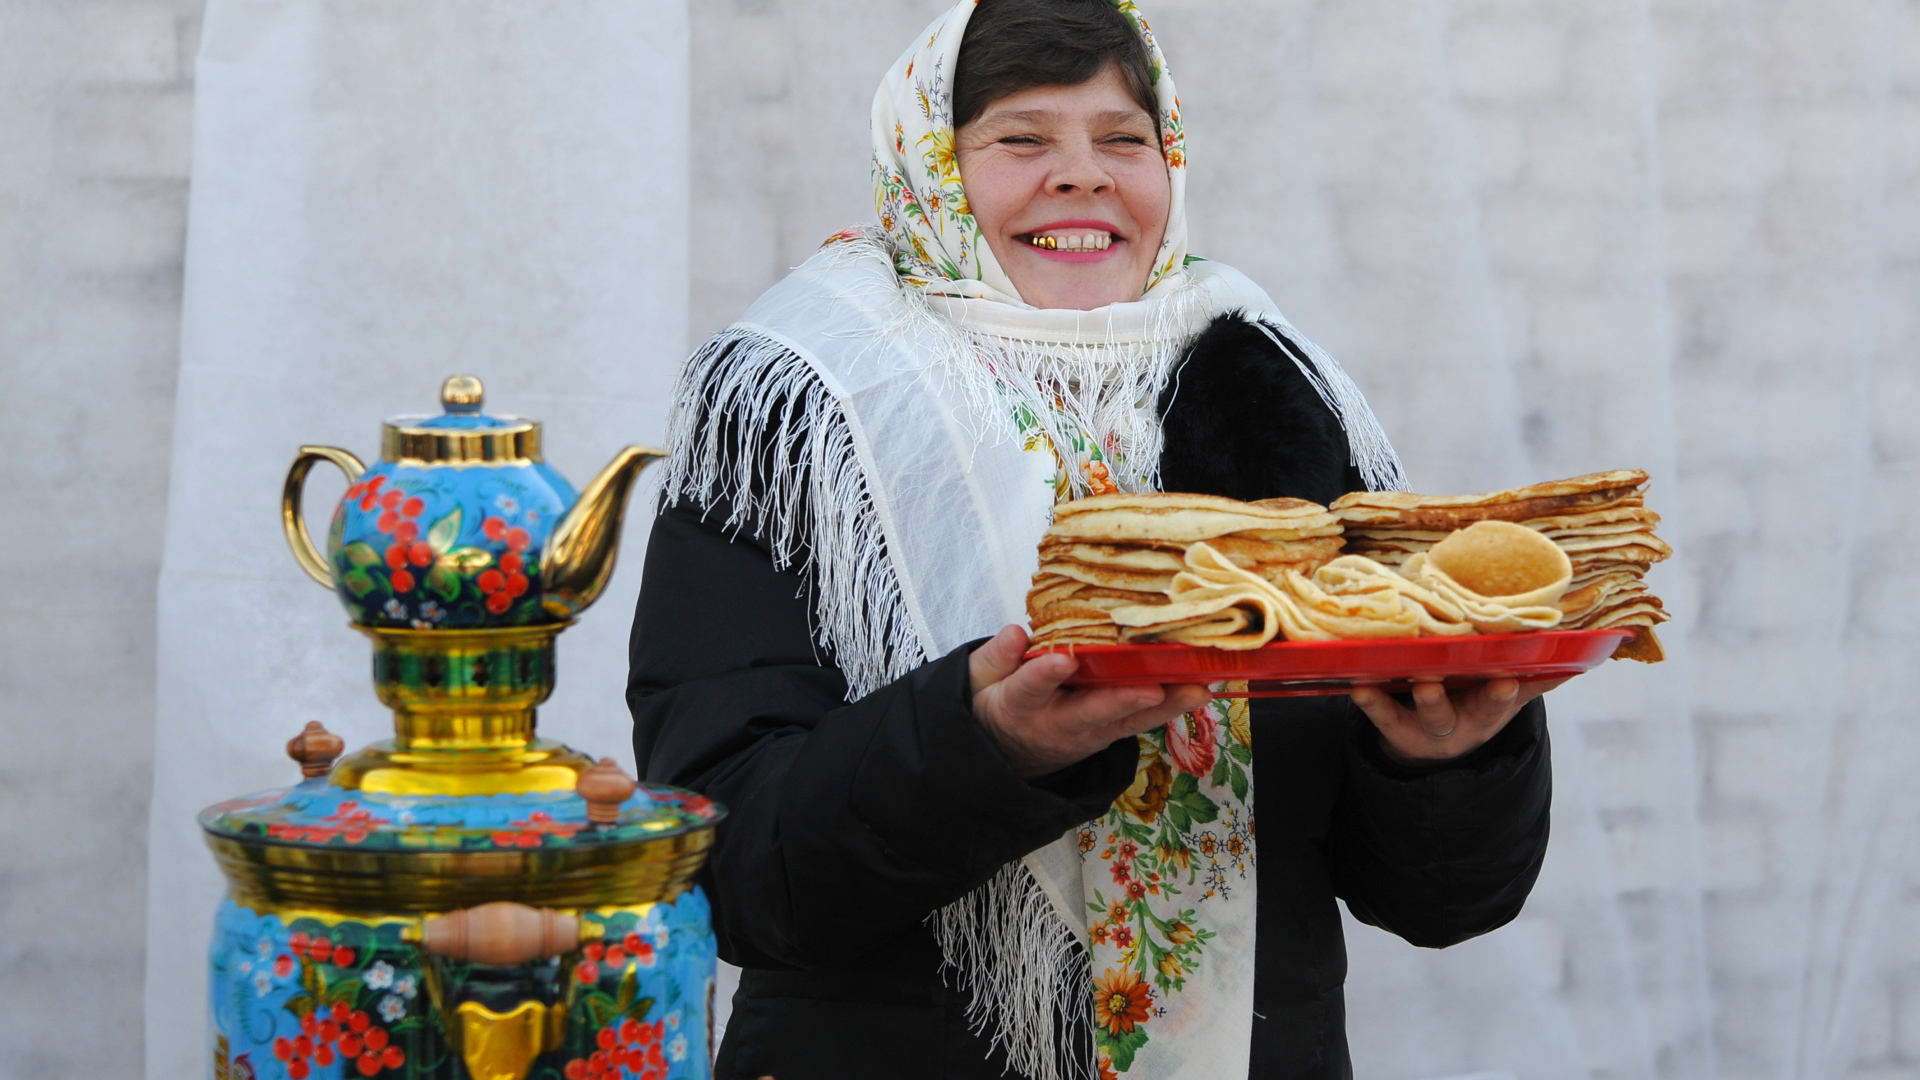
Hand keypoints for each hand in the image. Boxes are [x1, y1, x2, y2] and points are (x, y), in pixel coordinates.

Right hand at [970, 625, 1210, 777]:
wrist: (1009, 754)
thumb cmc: (999, 703)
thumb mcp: (979, 681)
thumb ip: (996, 657)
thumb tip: (1015, 633)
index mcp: (1019, 706)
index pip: (1030, 688)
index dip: (1045, 675)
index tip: (1061, 659)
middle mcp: (1059, 724)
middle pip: (1092, 712)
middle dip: (1123, 701)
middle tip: (1152, 689)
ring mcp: (1089, 733)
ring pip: (1129, 720)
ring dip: (1165, 706)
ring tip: (1198, 688)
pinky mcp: (1111, 732)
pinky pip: (1142, 721)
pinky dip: (1172, 706)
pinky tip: (1200, 689)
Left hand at [1350, 676, 1566, 763]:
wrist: (1432, 748)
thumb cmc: (1474, 706)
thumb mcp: (1507, 698)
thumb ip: (1537, 678)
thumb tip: (1580, 654)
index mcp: (1488, 712)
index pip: (1500, 703)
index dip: (1502, 694)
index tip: (1506, 681)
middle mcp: (1460, 724)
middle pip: (1462, 714)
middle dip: (1464, 700)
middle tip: (1451, 683)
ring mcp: (1426, 728)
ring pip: (1426, 717)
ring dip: (1422, 699)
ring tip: (1417, 679)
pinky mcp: (1394, 727)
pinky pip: (1382, 714)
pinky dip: (1371, 701)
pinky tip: (1359, 686)